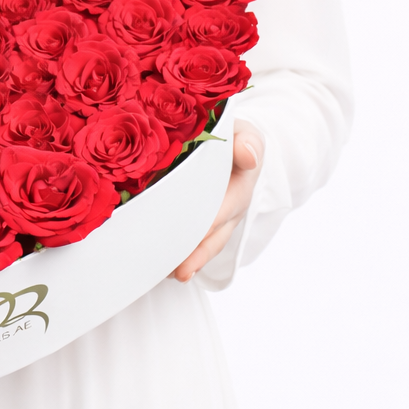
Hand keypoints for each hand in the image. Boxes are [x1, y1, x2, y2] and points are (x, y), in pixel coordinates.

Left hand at [172, 118, 261, 282]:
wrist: (232, 144)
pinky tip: (160, 267)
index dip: (210, 222)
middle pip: (213, 237)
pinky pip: (193, 243)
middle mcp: (229, 210)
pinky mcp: (201, 224)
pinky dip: (179, 255)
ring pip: (203, 246)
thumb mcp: (244, 132)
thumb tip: (248, 155)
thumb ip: (247, 140)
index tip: (196, 234)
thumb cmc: (233, 136)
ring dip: (187, 262)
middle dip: (197, 255)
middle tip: (178, 272)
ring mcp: (216, 220)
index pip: (224, 208)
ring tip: (167, 276)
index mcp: (239, 187)